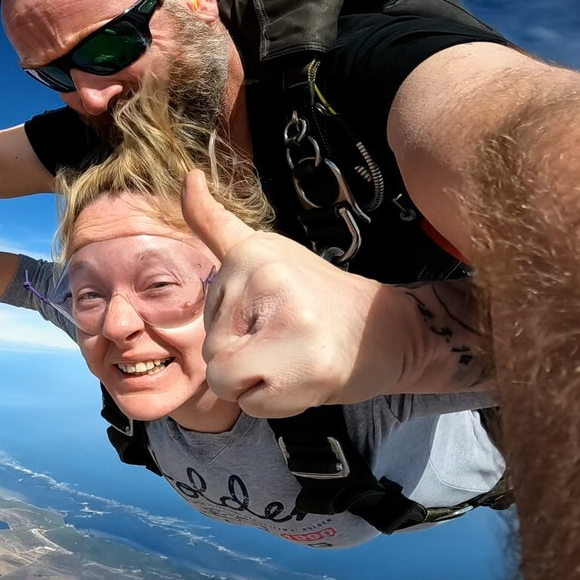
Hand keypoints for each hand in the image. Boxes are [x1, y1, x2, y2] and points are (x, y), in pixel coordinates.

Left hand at [180, 169, 407, 417]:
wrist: (391, 332)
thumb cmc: (318, 301)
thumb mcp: (265, 253)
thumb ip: (217, 225)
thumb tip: (187, 176)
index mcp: (251, 251)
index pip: (210, 313)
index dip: (240, 325)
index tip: (282, 309)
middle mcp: (266, 277)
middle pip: (211, 349)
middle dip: (245, 357)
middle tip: (289, 340)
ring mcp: (287, 319)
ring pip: (223, 378)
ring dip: (256, 383)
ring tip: (295, 359)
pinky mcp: (304, 362)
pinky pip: (250, 402)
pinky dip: (275, 403)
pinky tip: (306, 377)